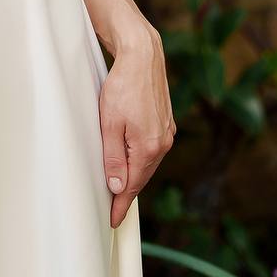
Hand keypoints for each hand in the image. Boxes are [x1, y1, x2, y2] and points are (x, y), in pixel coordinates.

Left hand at [99, 33, 174, 228]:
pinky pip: (151, 150)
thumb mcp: (109, 123)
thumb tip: (117, 187)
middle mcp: (163, 143)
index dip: (121, 205)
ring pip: (147, 163)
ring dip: (133, 175)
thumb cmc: (122, 86)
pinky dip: (140, 159)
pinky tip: (131, 161)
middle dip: (127, 193)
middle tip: (113, 210)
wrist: (143, 56)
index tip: (112, 221)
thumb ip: (113, 157)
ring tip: (119, 189)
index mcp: (149, 147)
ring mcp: (167, 133)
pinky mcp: (166, 123)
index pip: (132, 185)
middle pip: (141, 176)